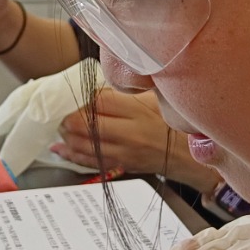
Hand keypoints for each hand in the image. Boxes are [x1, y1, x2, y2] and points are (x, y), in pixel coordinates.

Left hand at [52, 90, 217, 190]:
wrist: (190, 156)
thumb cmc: (173, 126)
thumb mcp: (156, 99)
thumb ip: (129, 90)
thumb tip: (98, 84)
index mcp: (138, 111)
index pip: (99, 101)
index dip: (81, 99)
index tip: (74, 96)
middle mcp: (130, 133)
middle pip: (87, 125)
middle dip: (67, 119)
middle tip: (60, 113)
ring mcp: (124, 152)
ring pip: (84, 145)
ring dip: (66, 136)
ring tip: (60, 128)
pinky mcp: (121, 165)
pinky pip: (90, 162)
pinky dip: (71, 155)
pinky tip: (60, 149)